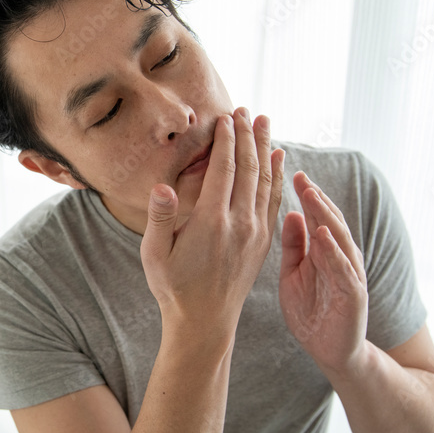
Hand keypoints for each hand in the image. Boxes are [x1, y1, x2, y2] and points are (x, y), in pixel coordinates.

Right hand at [140, 108, 284, 332]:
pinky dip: (278, 175)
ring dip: (266, 148)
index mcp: (211, 221)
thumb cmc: (173, 287)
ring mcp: (256, 232)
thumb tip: (161, 185)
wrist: (204, 322)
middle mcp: (239, 223)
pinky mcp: (264, 242)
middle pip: (249, 167)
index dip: (226, 139)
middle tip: (247, 110)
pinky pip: (274, 200)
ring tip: (265, 122)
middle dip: (248, 135)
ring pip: (266, 180)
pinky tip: (279, 159)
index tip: (226, 117)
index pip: (224, 168)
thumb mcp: (154, 253)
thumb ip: (159, 217)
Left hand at [278, 171, 368, 376]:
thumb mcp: (294, 274)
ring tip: (310, 194)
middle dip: (315, 196)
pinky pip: (343, 269)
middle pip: (329, 220)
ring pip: (339, 238)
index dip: (305, 194)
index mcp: (324, 251)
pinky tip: (323, 235)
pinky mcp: (354, 295)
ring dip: (325, 216)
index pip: (315, 215)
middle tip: (299, 175)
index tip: (291, 173)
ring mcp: (349, 274)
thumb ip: (294, 246)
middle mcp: (340, 257)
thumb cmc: (310, 312)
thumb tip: (290, 212)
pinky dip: (333, 251)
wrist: (330, 352)